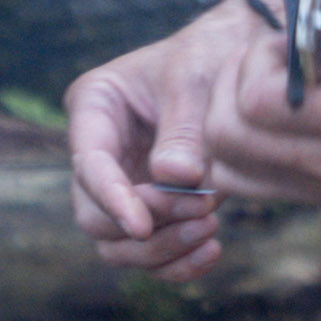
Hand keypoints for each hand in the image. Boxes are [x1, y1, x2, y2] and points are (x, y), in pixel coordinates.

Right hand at [62, 0, 283, 284]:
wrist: (232, 61)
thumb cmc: (205, 58)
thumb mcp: (193, 79)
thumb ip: (182, 127)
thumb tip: (177, 177)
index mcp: (93, 107)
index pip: (88, 164)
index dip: (111, 198)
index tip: (142, 225)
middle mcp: (98, 152)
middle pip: (94, 216)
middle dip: (147, 223)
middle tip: (204, 210)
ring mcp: (121, 185)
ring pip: (117, 246)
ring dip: (162, 249)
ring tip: (212, 228)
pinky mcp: (149, 209)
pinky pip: (149, 254)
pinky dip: (177, 262)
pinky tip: (212, 249)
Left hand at [70, 0, 320, 286]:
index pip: (256, 103)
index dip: (253, 64)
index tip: (280, 40)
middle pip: (227, 142)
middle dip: (228, 92)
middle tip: (260, 63)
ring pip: (234, 173)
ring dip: (228, 126)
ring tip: (259, 89)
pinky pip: (260, 186)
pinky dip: (247, 152)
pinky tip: (269, 118)